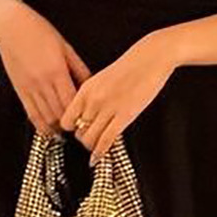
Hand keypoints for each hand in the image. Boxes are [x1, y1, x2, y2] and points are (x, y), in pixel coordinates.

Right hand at [0, 0, 92, 136]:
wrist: (10, 26)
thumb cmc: (38, 31)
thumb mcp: (66, 47)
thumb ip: (79, 68)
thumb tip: (91, 86)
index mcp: (56, 71)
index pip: (72, 102)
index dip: (81, 114)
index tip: (90, 117)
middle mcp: (42, 83)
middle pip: (60, 114)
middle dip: (71, 124)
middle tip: (81, 127)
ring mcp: (29, 88)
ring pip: (45, 118)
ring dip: (57, 128)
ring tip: (68, 130)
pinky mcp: (19, 91)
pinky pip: (31, 114)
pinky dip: (41, 125)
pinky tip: (50, 129)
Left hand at [59, 31, 177, 164]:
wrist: (150, 58)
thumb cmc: (130, 66)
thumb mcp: (102, 78)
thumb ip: (92, 96)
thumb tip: (86, 114)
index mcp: (86, 89)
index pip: (66, 118)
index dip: (69, 129)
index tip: (75, 131)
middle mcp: (93, 100)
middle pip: (78, 131)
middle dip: (83, 138)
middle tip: (90, 140)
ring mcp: (108, 108)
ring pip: (90, 139)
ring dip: (92, 146)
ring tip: (96, 147)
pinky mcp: (124, 116)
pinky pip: (106, 140)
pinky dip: (100, 152)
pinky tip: (98, 158)